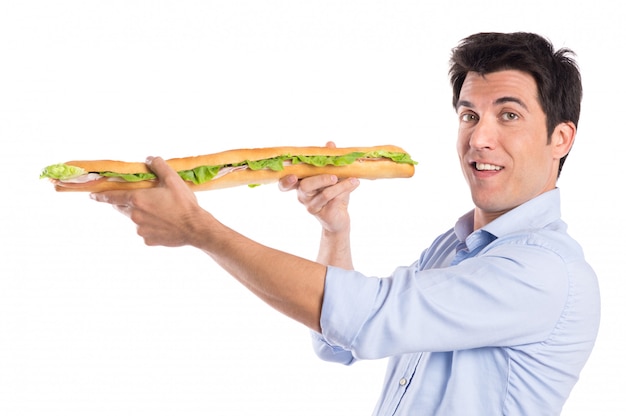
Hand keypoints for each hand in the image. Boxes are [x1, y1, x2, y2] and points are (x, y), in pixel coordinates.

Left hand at [90, 156, 206, 246]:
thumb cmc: (184, 204)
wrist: (195, 228)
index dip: (101, 196)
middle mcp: (135, 216)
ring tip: (161, 212)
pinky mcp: (148, 241)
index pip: (112, 197)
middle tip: (141, 199)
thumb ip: (159, 166)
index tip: (93, 196)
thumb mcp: (173, 179)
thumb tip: (149, 158)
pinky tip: (164, 224)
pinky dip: (151, 227)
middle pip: (123, 208)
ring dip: (142, 215)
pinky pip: (145, 232)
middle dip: (127, 203)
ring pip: (135, 220)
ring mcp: (140, 230)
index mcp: (137, 199)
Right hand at [278, 142, 359, 234]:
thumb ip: (329, 161)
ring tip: (353, 179)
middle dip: (320, 179)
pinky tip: (354, 183)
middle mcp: (302, 195)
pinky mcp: (322, 214)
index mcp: (301, 184)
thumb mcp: (333, 175)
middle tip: (334, 176)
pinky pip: (333, 200)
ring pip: (324, 194)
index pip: (285, 184)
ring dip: (340, 185)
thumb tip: (330, 144)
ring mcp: (311, 206)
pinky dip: (345, 189)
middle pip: (304, 186)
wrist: (339, 217)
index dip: (285, 181)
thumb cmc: (333, 195)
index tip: (293, 176)